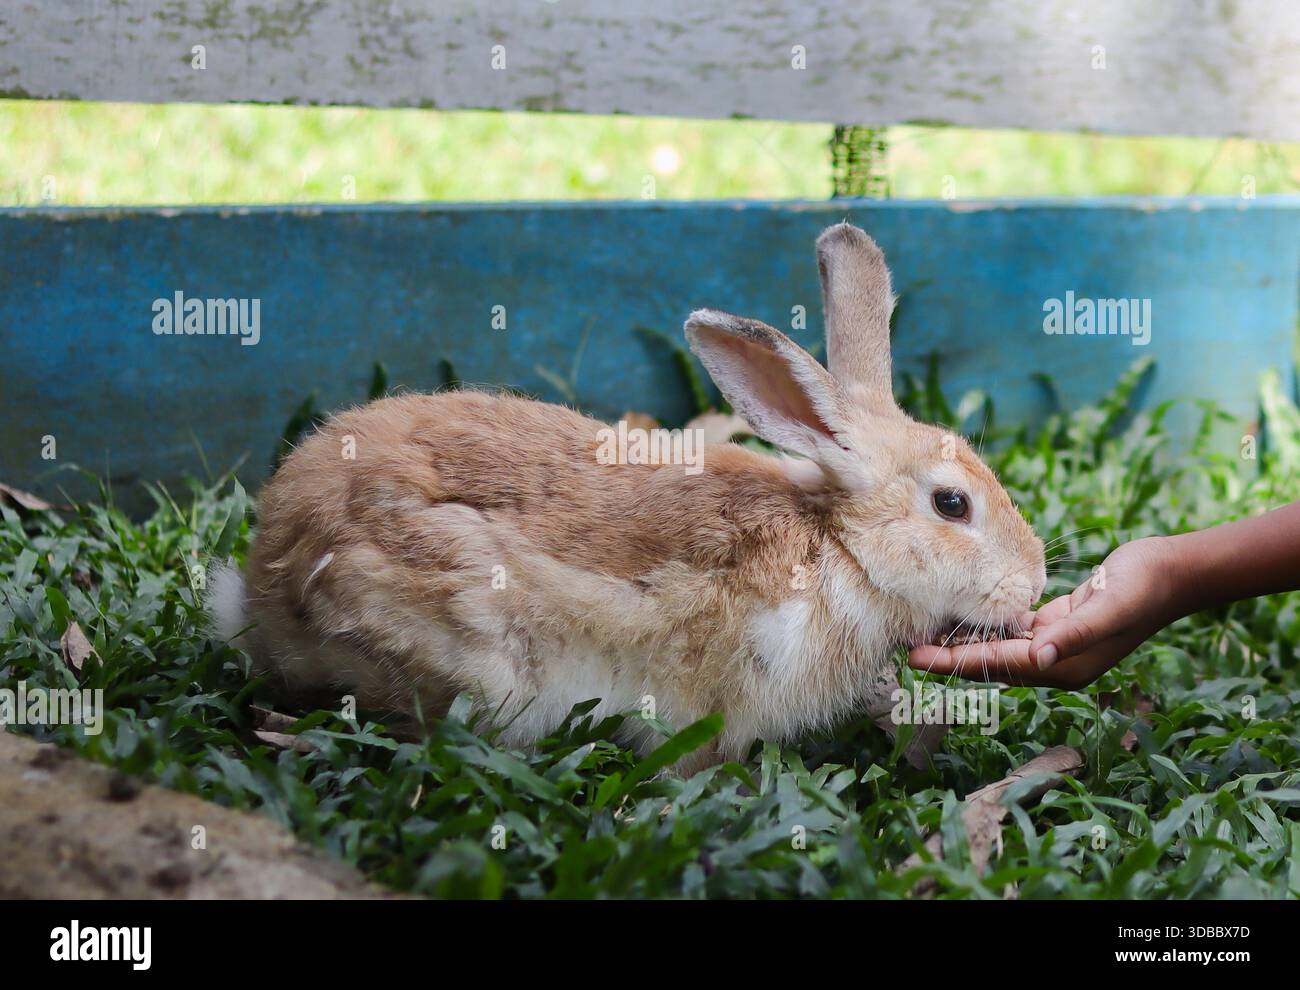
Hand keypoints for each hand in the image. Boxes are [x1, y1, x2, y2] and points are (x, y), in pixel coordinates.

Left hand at [908, 537, 1186, 689]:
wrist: (1173, 571)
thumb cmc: (1143, 587)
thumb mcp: (1107, 608)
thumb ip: (1072, 634)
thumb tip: (1038, 658)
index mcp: (1065, 665)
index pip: (998, 666)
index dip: (955, 662)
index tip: (917, 658)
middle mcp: (1057, 661)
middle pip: (990, 663)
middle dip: (949, 657)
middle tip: (905, 646)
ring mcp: (1057, 644)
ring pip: (998, 647)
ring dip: (963, 641)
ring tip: (923, 631)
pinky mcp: (1058, 623)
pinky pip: (1013, 630)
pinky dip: (987, 625)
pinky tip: (962, 615)